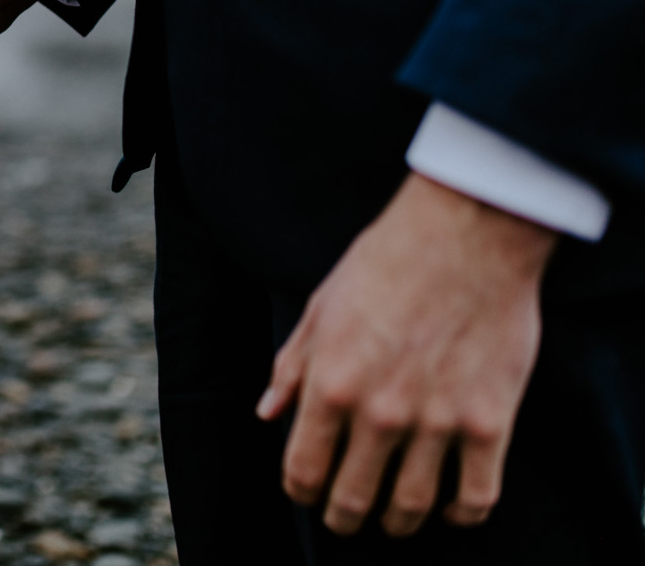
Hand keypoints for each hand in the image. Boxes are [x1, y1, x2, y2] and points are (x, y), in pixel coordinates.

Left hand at [259, 173, 557, 537]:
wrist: (465, 234)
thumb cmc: (386, 262)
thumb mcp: (320, 307)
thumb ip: (292, 366)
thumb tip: (268, 412)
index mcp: (330, 384)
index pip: (303, 468)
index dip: (301, 491)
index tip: (306, 493)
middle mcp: (379, 412)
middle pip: (354, 499)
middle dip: (344, 518)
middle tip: (346, 519)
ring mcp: (437, 421)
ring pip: (413, 506)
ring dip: (400, 523)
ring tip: (395, 520)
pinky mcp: (489, 421)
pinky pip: (477, 495)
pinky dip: (462, 514)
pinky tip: (452, 509)